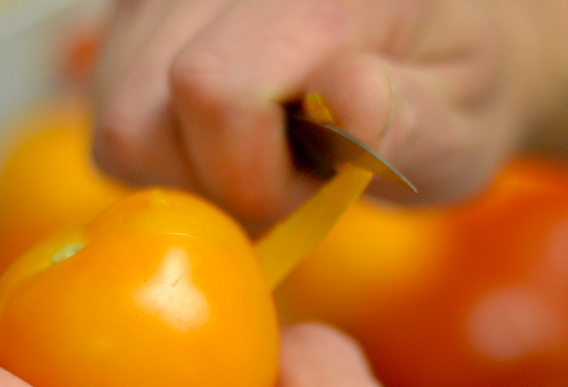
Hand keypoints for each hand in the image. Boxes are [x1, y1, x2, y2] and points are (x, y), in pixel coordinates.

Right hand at [91, 0, 544, 230]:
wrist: (436, 44)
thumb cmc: (452, 95)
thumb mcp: (460, 128)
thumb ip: (408, 122)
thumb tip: (341, 97)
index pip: (212, 93)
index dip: (249, 177)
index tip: (310, 187)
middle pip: (134, 111)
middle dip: (206, 180)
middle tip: (280, 177)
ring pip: (111, 112)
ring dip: (182, 166)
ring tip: (257, 155)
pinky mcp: (154, 14)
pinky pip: (107, 97)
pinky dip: (162, 142)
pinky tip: (221, 136)